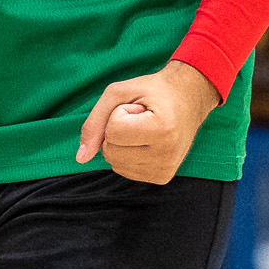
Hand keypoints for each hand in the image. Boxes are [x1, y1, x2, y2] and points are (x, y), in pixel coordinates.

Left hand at [74, 61, 221, 183]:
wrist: (188, 98)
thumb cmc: (152, 91)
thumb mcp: (118, 92)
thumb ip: (94, 122)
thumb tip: (80, 158)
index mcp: (163, 130)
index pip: (113, 131)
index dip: (118, 113)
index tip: (140, 106)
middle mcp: (167, 156)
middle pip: (110, 151)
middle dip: (116, 130)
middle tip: (141, 117)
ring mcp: (166, 170)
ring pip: (114, 163)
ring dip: (121, 142)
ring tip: (144, 128)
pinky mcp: (162, 177)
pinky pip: (124, 169)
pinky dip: (127, 153)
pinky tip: (147, 141)